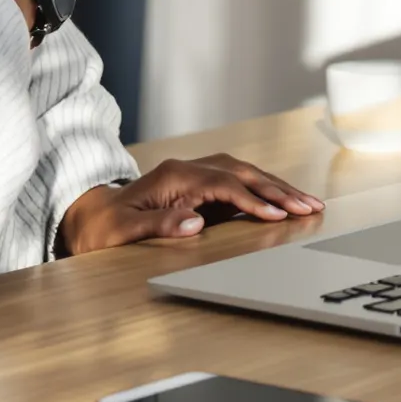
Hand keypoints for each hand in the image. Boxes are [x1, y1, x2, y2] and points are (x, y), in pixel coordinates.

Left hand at [58, 154, 324, 254]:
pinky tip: (283, 202)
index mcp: (174, 177)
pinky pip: (238, 183)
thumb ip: (158, 225)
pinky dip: (263, 191)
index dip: (253, 200)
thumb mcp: (123, 232)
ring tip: (308, 204)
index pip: (224, 185)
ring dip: (277, 187)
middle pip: (242, 173)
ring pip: (244, 174)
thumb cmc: (104, 228)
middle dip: (279, 190)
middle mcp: (188, 169)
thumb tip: (196, 223)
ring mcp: (195, 175)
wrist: (89, 216)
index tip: (279, 216)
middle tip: (311, 207)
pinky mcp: (199, 186)